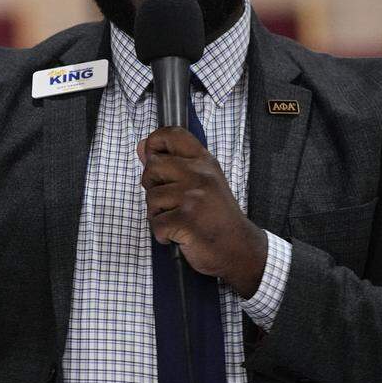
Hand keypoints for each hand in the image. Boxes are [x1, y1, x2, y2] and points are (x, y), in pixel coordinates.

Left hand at [137, 127, 267, 297]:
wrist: (239, 248)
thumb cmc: (217, 217)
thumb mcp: (201, 183)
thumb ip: (172, 164)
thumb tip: (142, 146)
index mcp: (204, 161)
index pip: (173, 134)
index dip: (155, 142)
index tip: (153, 157)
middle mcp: (200, 174)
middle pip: (152, 166)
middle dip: (152, 186)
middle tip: (170, 201)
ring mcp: (194, 196)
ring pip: (151, 198)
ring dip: (158, 214)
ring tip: (178, 220)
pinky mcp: (187, 219)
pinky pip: (156, 223)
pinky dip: (163, 234)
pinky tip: (180, 235)